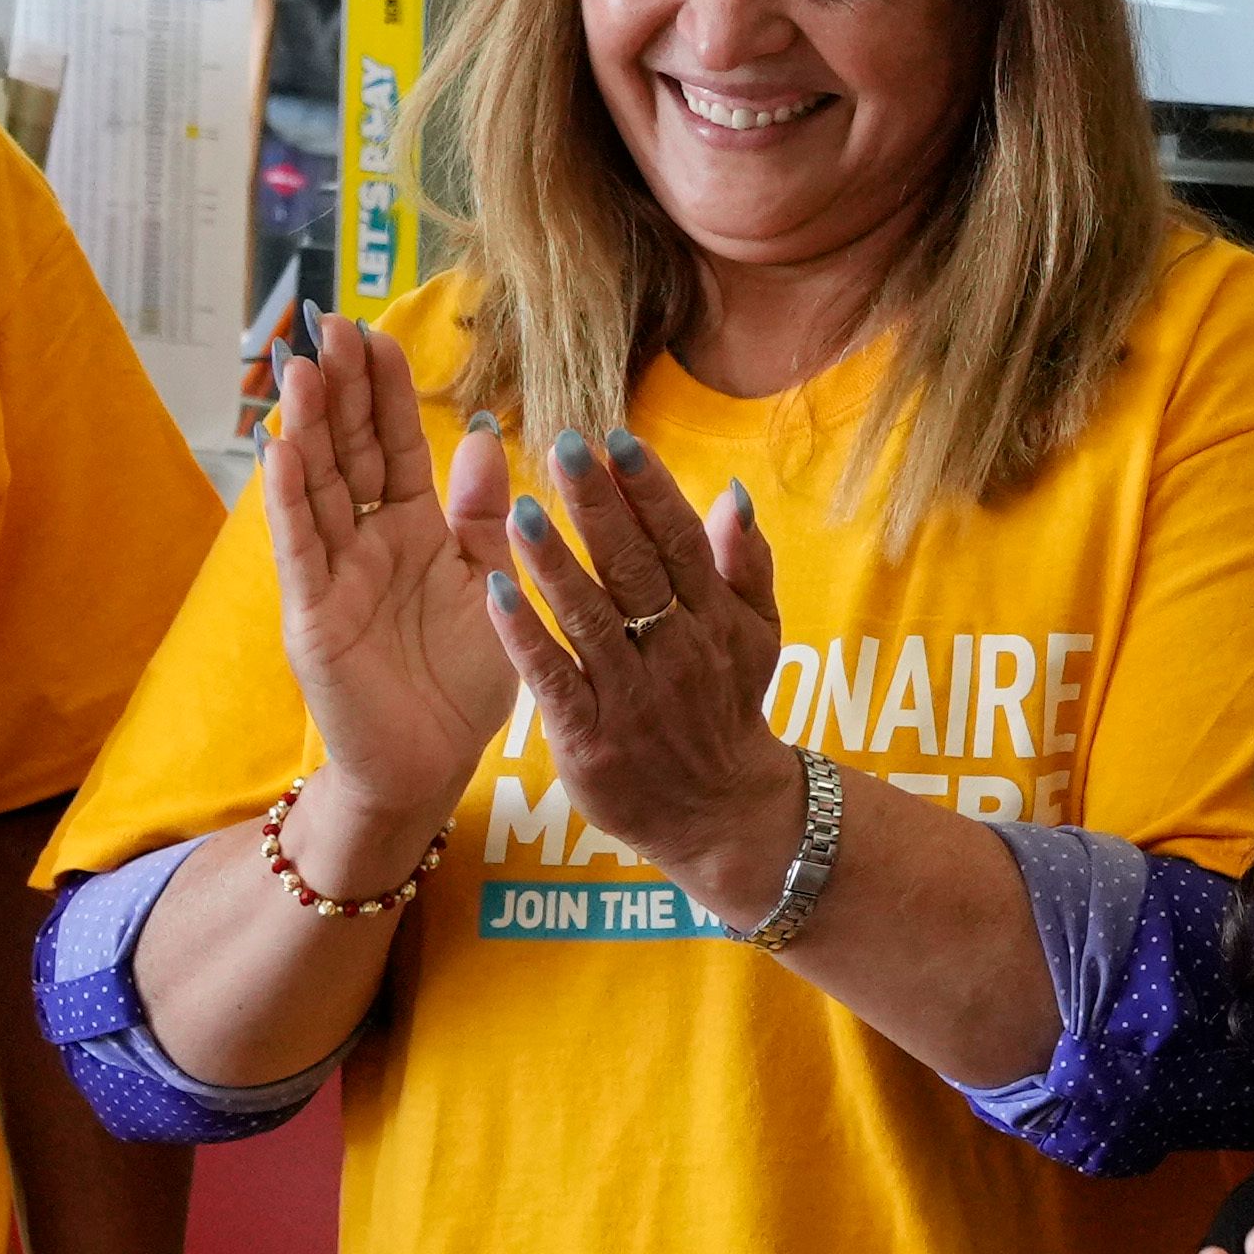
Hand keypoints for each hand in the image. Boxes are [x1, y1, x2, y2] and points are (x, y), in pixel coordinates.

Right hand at [266, 318, 523, 831]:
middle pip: (350, 449)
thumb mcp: (488, 580)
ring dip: (308, 426)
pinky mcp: (312, 613)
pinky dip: (290, 498)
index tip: (375, 329)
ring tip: (301, 366)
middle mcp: (367, 540)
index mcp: (414, 527)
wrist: (430, 765)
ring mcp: (333, 573)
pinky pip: (300, 546)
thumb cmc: (461, 680)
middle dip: (341, 388)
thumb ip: (482, 512)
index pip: (395, 442)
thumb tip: (484, 431)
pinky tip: (280, 448)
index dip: (384, 390)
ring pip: (317, 485)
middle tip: (330, 323)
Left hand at [484, 435, 802, 902]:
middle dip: (598, 505)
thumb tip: (733, 492)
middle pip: (634, 568)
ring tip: (520, 509)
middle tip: (564, 446)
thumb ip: (746, 564)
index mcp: (714, 618)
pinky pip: (553, 680)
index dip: (648, 488)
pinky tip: (495, 592)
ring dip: (554, 562)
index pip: (678, 540)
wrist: (720, 814)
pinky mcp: (591, 739)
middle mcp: (675, 652)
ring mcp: (632, 697)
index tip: (616, 439)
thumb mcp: (758, 634)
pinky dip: (525, 636)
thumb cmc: (728, 708)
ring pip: (589, 619)